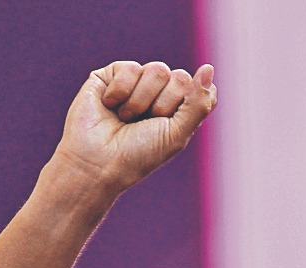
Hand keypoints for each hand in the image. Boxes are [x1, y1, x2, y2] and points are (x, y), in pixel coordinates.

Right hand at [52, 61, 216, 192]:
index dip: (185, 106)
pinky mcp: (112, 74)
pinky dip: (121, 91)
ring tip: (125, 117)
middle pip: (181, 78)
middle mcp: (160, 92)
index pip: (200, 88)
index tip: (167, 125)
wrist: (97, 161)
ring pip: (158, 70)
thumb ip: (199, 103)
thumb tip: (208, 68)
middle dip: (163, 106)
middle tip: (144, 124)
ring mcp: (137, 82)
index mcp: (180, 108)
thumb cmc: (139, 154)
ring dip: (141, 101)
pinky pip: (131, 68)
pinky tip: (109, 105)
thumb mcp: (178, 133)